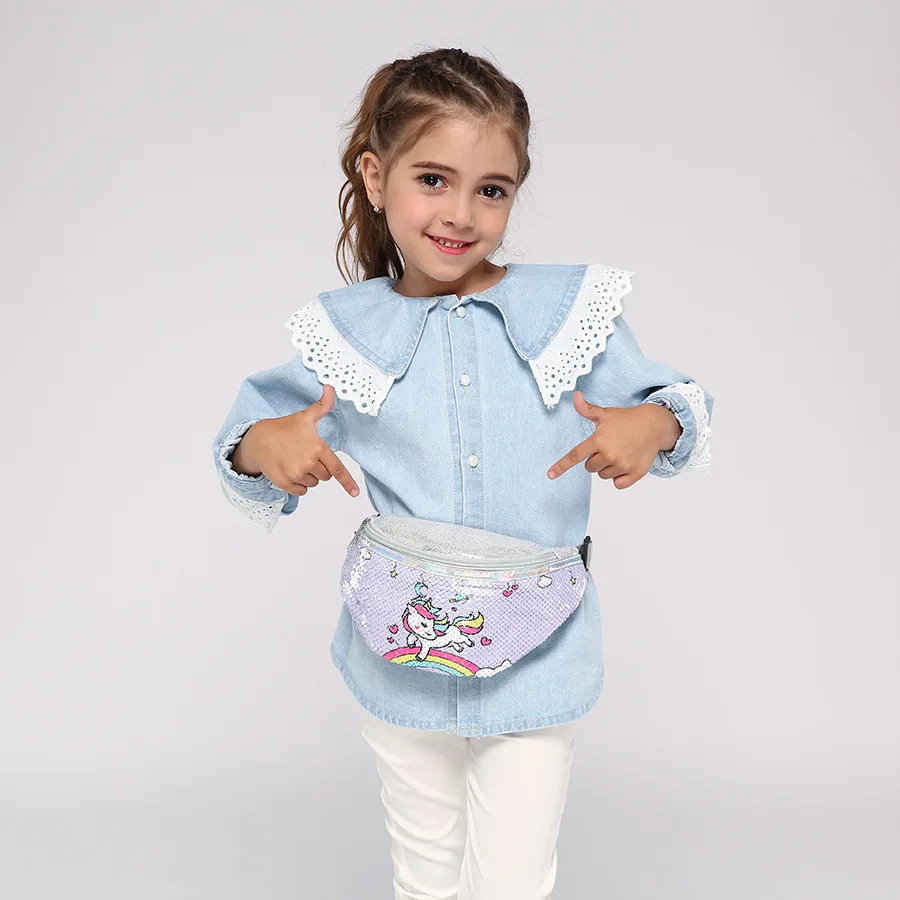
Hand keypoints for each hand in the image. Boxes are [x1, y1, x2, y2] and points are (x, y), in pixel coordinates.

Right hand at [235, 383, 359, 497]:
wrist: (258, 440)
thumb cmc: (285, 428)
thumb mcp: (306, 416)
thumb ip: (323, 406)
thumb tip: (331, 387)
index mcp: (317, 447)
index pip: (336, 468)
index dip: (347, 482)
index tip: (355, 493)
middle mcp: (308, 462)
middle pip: (325, 476)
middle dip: (319, 468)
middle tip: (306, 455)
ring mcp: (295, 473)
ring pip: (313, 484)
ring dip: (308, 476)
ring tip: (296, 461)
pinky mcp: (284, 483)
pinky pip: (301, 491)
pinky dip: (298, 485)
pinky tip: (290, 471)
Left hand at [546, 391, 679, 489]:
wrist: (654, 425)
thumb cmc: (627, 419)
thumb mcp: (605, 414)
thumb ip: (586, 409)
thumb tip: (574, 395)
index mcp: (599, 440)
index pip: (576, 455)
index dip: (561, 466)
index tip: (550, 475)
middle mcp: (609, 454)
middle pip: (590, 468)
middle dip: (596, 459)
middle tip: (608, 447)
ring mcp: (623, 465)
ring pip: (603, 475)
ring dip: (607, 467)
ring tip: (619, 452)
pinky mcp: (635, 473)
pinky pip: (617, 484)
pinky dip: (620, 477)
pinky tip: (626, 463)